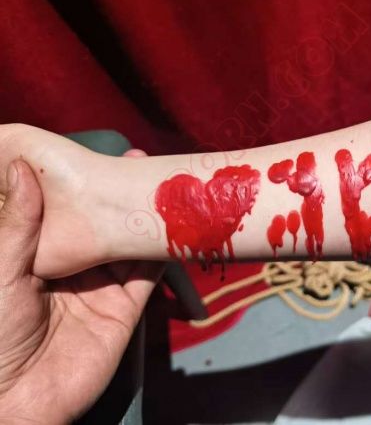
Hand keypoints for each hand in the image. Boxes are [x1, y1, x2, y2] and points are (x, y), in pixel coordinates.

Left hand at [0, 153, 162, 423]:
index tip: (88, 155)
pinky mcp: (124, 308)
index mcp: (31, 256)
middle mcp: (69, 268)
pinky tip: (171, 222)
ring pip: (126, 243)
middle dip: (114, 195)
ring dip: (142, 215)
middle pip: (98, 224)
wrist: (15, 404)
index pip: (58, 214)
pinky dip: (161, 248)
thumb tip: (22, 169)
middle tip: (134, 161)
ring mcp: (99, 287)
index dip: (74, 186)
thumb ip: (17, 223)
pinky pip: (147, 273)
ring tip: (157, 183)